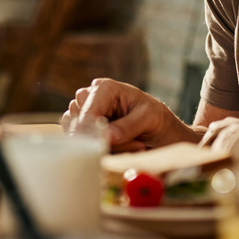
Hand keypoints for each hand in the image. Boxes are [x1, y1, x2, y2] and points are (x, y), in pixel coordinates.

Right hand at [62, 78, 192, 151]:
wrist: (156, 125)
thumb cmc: (154, 116)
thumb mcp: (148, 118)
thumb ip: (127, 127)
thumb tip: (107, 137)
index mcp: (104, 87)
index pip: (88, 113)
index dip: (92, 133)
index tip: (105, 149)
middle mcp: (90, 97)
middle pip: (82, 126)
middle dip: (106, 141)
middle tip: (136, 146)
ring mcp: (84, 112)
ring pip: (81, 136)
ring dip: (108, 147)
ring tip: (134, 144)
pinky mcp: (83, 126)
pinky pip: (83, 144)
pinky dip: (103, 150)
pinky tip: (123, 146)